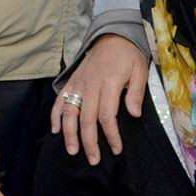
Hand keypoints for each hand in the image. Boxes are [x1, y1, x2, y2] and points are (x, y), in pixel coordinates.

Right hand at [53, 34, 146, 165]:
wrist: (112, 35)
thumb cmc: (129, 55)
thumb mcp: (140, 70)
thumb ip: (136, 93)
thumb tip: (134, 114)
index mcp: (110, 83)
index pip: (107, 116)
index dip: (111, 135)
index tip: (116, 149)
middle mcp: (91, 85)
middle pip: (87, 119)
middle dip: (89, 142)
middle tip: (93, 160)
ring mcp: (78, 84)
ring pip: (69, 112)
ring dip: (69, 133)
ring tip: (72, 151)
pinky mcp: (71, 82)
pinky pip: (60, 100)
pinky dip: (55, 115)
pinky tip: (55, 130)